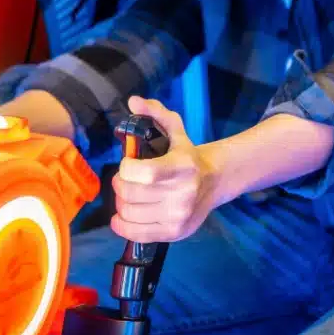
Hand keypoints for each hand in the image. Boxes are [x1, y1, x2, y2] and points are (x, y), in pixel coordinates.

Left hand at [111, 97, 218, 242]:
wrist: (214, 181)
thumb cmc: (187, 155)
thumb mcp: (175, 129)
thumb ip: (155, 113)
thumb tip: (134, 101)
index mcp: (183, 167)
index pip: (145, 174)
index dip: (126, 168)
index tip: (128, 163)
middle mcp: (183, 194)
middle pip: (131, 194)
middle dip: (119, 184)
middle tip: (124, 179)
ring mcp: (179, 216)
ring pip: (129, 213)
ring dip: (121, 202)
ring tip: (128, 194)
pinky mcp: (174, 233)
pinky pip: (135, 233)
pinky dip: (121, 224)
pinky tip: (122, 215)